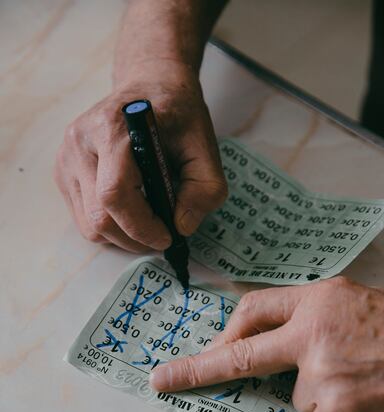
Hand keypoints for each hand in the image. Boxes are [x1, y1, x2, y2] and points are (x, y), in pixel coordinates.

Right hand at [54, 61, 226, 251]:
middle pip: (99, 217)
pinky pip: (83, 218)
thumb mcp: (205, 146)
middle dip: (135, 238)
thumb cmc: (177, 114)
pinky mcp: (63, 173)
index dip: (141, 226)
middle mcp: (79, 143)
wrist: (149, 85)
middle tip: (162, 236)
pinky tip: (132, 211)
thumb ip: (204, 188)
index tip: (168, 236)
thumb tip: (182, 226)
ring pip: (88, 225)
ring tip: (148, 224)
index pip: (114, 193)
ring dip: (122, 236)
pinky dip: (110, 227)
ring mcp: (66, 159)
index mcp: (112, 128)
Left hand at [150, 276, 383, 411]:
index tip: (204, 346)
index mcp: (320, 298)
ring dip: (325, 395)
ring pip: (299, 396)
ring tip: (366, 383)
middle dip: (197, 368)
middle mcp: (311, 334)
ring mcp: (321, 376)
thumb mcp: (362, 303)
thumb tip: (282, 340)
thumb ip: (317, 317)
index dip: (227, 330)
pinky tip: (373, 406)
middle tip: (164, 381)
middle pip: (241, 355)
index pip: (255, 309)